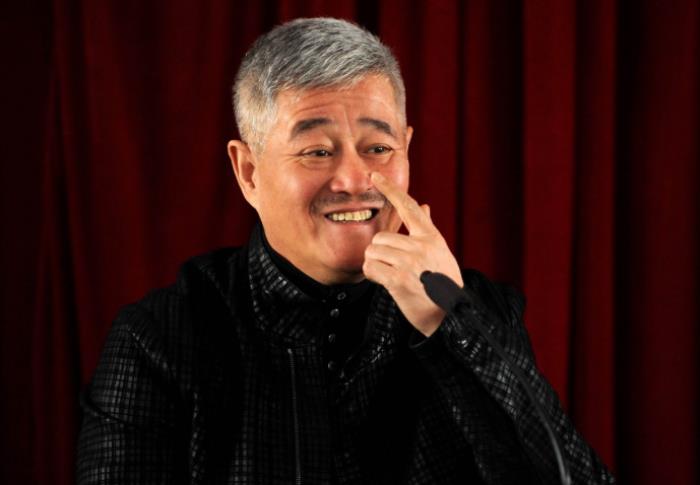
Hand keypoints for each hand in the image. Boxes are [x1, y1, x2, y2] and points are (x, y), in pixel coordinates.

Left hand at [363, 172, 463, 335]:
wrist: (449, 315)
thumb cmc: (443, 284)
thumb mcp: (440, 253)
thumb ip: (427, 230)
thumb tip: (424, 206)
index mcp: (431, 237)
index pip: (408, 206)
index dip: (390, 189)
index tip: (374, 175)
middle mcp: (422, 246)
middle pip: (380, 238)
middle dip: (379, 253)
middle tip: (391, 267)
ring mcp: (410, 262)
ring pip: (373, 251)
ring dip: (375, 264)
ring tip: (390, 275)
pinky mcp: (399, 279)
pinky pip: (371, 268)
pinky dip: (372, 275)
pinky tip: (384, 283)